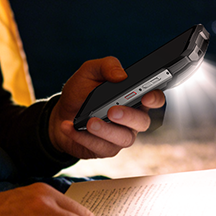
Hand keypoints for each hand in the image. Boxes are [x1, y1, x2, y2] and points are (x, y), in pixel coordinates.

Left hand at [48, 57, 165, 159]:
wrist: (60, 114)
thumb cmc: (80, 92)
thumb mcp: (89, 72)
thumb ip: (106, 66)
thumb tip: (121, 75)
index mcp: (133, 97)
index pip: (154, 98)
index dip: (155, 98)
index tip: (146, 96)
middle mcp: (132, 119)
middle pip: (142, 121)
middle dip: (129, 117)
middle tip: (112, 111)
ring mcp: (120, 136)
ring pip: (124, 139)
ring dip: (106, 130)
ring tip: (90, 122)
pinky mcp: (106, 149)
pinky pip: (101, 147)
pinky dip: (84, 137)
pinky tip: (70, 128)